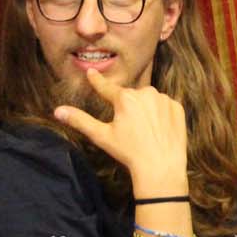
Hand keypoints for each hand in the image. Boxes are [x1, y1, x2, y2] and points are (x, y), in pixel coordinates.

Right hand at [54, 69, 187, 196]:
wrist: (161, 165)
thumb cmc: (128, 151)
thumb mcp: (101, 136)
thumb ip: (80, 120)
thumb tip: (57, 111)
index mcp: (125, 98)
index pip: (107, 87)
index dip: (97, 81)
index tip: (91, 72)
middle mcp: (146, 93)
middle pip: (131, 97)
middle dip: (127, 107)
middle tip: (129, 128)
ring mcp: (164, 99)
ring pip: (149, 100)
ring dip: (144, 109)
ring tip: (144, 130)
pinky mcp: (178, 107)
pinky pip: (165, 106)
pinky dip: (160, 114)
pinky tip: (158, 129)